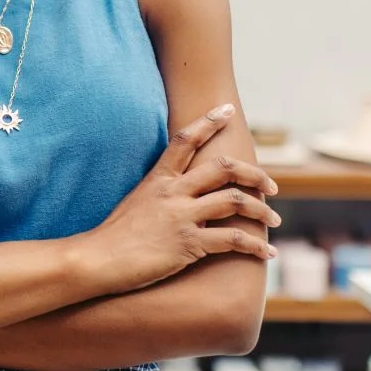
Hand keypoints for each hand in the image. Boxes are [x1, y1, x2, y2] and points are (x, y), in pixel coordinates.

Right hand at [76, 103, 280, 293]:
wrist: (96, 260)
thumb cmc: (113, 235)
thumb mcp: (136, 202)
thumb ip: (161, 194)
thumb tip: (184, 196)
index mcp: (159, 179)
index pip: (185, 140)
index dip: (208, 121)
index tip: (227, 110)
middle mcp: (173, 193)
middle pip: (224, 168)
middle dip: (255, 174)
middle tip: (272, 186)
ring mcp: (181, 217)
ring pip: (235, 202)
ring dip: (262, 210)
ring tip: (274, 219)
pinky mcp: (188, 244)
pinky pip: (233, 240)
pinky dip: (256, 246)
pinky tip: (268, 252)